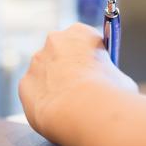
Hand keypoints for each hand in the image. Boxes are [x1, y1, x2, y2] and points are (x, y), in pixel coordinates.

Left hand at [19, 23, 137, 142]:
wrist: (85, 111)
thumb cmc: (110, 93)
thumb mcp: (121, 79)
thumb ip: (109, 76)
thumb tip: (107, 87)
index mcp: (81, 33)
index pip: (85, 41)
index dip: (91, 59)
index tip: (96, 74)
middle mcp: (55, 40)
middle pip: (61, 53)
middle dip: (68, 69)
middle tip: (81, 90)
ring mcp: (37, 61)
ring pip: (45, 73)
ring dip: (53, 84)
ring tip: (69, 107)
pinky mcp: (24, 83)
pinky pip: (34, 92)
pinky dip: (43, 101)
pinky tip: (55, 112)